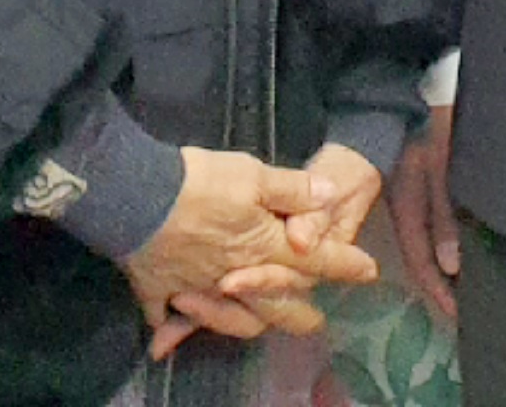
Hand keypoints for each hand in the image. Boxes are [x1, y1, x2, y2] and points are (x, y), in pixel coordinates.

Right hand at [127, 146, 376, 359]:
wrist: (136, 196)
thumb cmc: (202, 182)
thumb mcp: (254, 174)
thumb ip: (293, 189)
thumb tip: (330, 195)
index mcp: (264, 247)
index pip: (315, 261)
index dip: (344, 265)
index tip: (369, 272)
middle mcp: (237, 278)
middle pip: (276, 307)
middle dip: (299, 315)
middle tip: (314, 319)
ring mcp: (197, 289)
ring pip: (230, 320)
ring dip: (246, 325)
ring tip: (257, 325)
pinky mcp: (158, 289)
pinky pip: (165, 315)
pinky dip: (169, 326)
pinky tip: (166, 332)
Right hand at [386, 103, 460, 325]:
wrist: (412, 86)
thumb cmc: (430, 125)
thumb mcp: (441, 168)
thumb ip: (444, 215)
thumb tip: (450, 267)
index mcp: (405, 206)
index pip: (419, 261)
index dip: (437, 291)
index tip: (458, 315)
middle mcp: (404, 205)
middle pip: (420, 255)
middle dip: (441, 284)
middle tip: (466, 305)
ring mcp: (410, 192)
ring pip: (425, 240)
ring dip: (445, 264)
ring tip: (468, 281)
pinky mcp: (418, 180)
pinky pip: (430, 222)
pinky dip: (446, 241)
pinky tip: (463, 244)